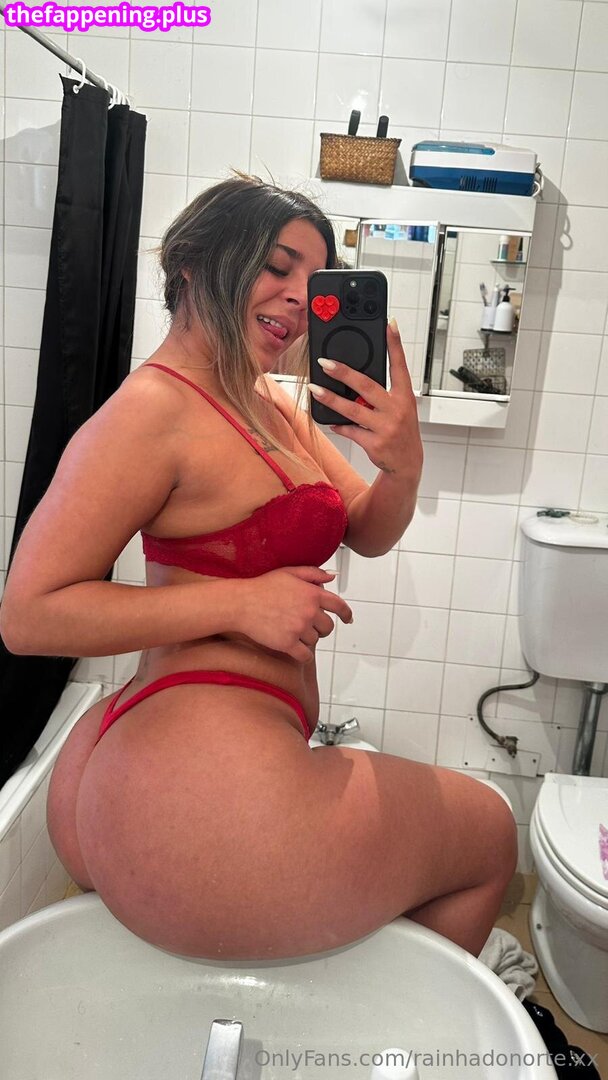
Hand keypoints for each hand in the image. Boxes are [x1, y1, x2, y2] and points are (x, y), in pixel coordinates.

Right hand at [237, 566, 352, 663]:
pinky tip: (297, 650)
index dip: (346, 614)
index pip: (339, 606)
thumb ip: (313, 574)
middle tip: (309, 626)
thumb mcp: (289, 572)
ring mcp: (299, 628)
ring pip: (315, 641)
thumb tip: (332, 576)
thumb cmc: (263, 587)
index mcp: (312, 593)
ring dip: (308, 639)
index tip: (348, 619)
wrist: (241, 603)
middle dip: (321, 627)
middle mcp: (309, 611)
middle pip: (328, 627)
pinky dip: (304, 655)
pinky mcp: (288, 643)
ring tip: (293, 631)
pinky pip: (305, 655)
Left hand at [308, 318, 422, 477]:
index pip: (400, 366)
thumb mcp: (400, 409)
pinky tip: (331, 421)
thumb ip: (382, 394)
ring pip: (353, 409)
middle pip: (367, 386)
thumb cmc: (401, 430)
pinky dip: (339, 425)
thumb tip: (353, 380)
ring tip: (314, 389)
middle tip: (325, 362)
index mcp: (405, 396)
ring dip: (331, 398)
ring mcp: (386, 427)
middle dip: (344, 372)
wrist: (406, 464)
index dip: (395, 345)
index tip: (388, 324)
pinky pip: (350, 430)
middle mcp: (397, 410)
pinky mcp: (375, 443)